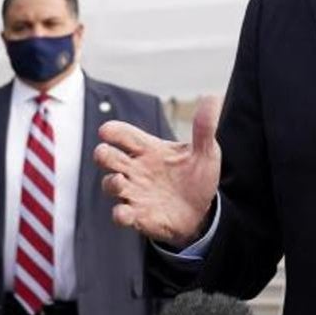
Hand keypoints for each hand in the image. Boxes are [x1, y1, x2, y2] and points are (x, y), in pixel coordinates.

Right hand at [95, 95, 221, 248]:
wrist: (204, 211)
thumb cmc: (198, 176)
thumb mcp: (205, 152)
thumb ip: (204, 128)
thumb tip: (212, 98)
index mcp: (149, 149)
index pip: (124, 135)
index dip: (113, 131)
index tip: (106, 130)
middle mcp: (136, 169)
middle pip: (108, 157)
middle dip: (103, 154)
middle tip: (104, 152)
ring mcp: (135, 192)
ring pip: (110, 184)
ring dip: (111, 182)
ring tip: (120, 179)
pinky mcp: (138, 216)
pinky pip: (121, 214)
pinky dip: (120, 214)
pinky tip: (125, 212)